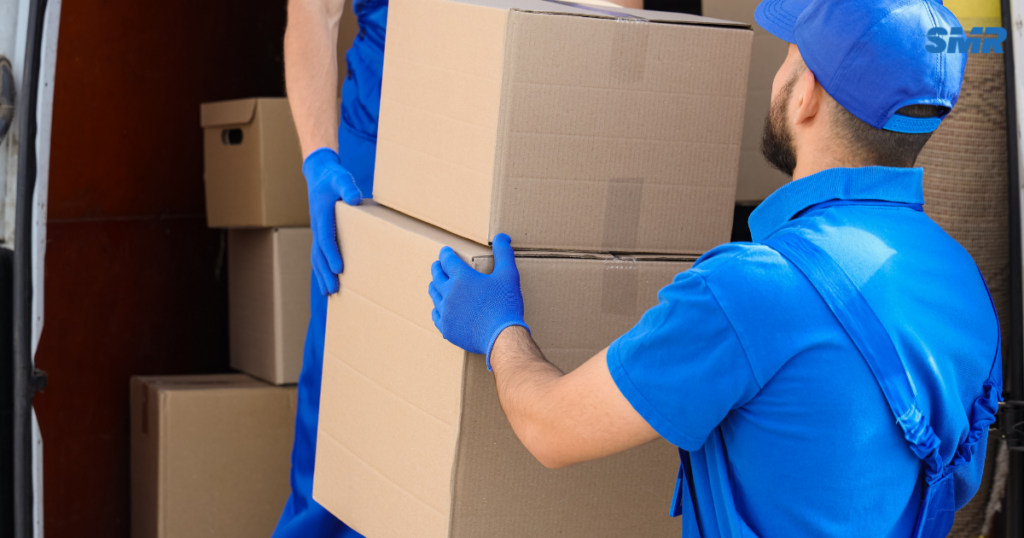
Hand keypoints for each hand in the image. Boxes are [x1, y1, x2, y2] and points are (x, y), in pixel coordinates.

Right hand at [303, 148, 363, 294]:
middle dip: (325, 273)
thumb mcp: (341, 178)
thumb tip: (354, 199)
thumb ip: (348, 187)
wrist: (319, 174)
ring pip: (316, 257)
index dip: (332, 254)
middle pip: (318, 254)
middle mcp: (316, 226)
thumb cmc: (333, 177)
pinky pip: (318, 254)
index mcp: (321, 215)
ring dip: (321, 275)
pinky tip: (327, 281)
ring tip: (329, 293)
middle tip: (333, 290)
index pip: (326, 238)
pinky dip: (321, 269)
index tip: (339, 269)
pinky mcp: (320, 233)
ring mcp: (317, 231)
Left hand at [429, 233, 529, 368]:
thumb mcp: (508, 274)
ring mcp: (445, 312)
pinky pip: (435, 315)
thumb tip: (502, 237)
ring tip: (435, 284)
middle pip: (436, 276)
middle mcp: (449, 293)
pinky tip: (439, 308)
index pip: (447, 260)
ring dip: (434, 286)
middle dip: (437, 268)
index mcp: (461, 277)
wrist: (502, 336)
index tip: (445, 251)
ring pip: (434, 295)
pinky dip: (436, 309)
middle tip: (438, 265)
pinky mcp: (446, 328)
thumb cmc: (505, 304)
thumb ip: (504, 254)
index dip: (446, 254)